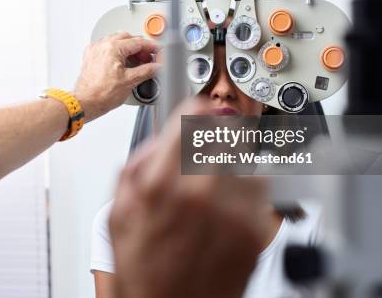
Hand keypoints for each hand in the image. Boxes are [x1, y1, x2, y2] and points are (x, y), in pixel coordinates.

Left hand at [74, 32, 160, 120]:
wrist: (86, 102)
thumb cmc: (102, 94)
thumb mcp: (130, 81)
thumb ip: (147, 71)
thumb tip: (157, 66)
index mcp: (113, 48)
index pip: (138, 42)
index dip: (151, 47)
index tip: (158, 51)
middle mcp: (102, 45)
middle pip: (127, 38)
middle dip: (140, 47)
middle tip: (148, 58)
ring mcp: (95, 50)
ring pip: (116, 40)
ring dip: (128, 47)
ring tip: (136, 60)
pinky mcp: (91, 56)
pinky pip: (106, 47)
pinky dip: (116, 51)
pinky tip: (121, 61)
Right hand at [109, 98, 268, 297]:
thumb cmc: (144, 271)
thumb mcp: (119, 212)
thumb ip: (140, 163)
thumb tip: (164, 135)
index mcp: (161, 184)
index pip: (193, 115)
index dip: (194, 109)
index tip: (197, 110)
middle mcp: (201, 193)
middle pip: (225, 131)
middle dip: (214, 136)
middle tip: (205, 150)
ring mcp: (233, 213)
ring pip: (246, 157)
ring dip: (232, 163)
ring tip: (215, 186)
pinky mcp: (257, 231)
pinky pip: (262, 188)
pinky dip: (248, 189)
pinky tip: (228, 207)